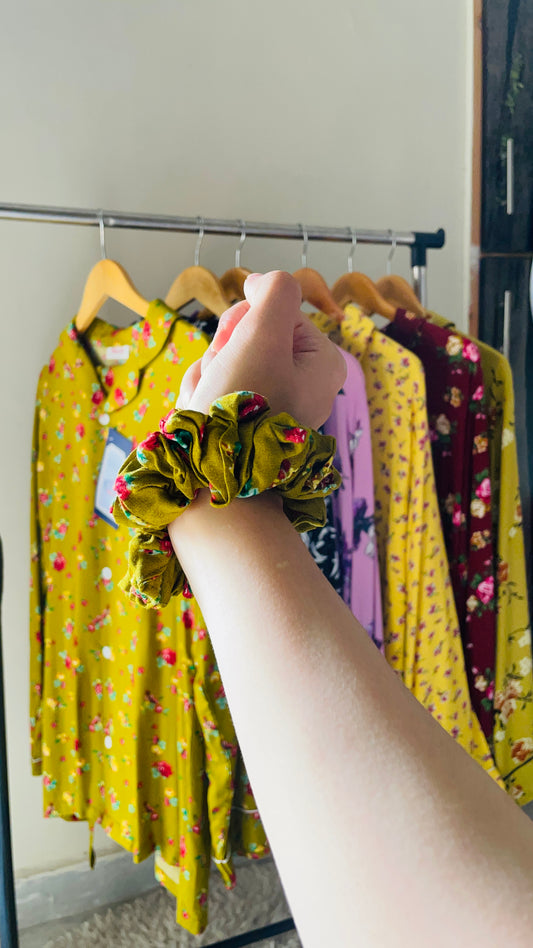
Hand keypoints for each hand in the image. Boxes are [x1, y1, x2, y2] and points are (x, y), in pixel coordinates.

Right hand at [177, 270, 345, 427]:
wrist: (215, 483)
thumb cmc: (243, 411)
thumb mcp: (263, 335)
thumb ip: (273, 293)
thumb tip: (261, 283)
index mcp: (322, 362)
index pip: (272, 312)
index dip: (245, 322)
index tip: (237, 347)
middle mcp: (304, 384)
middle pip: (247, 336)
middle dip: (221, 352)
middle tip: (221, 380)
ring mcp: (273, 406)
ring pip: (224, 362)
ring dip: (206, 376)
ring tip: (209, 406)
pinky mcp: (245, 425)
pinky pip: (215, 391)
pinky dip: (201, 399)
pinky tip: (203, 419)